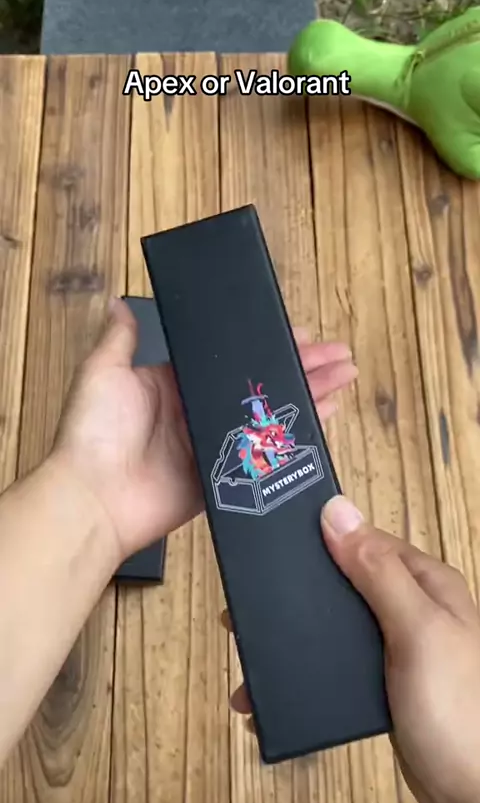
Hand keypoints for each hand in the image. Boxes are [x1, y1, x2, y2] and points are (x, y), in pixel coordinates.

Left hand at [51, 298, 357, 561]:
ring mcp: (214, 446)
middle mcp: (198, 412)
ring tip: (344, 378)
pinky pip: (266, 456)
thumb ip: (119, 340)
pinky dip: (296, 440)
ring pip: (270, 417)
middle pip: (260, 385)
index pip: (231, 359)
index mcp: (175, 384)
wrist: (93, 500)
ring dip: (308, 397)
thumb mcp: (103, 374)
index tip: (300, 331)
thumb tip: (120, 302)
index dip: (266, 345)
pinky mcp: (224, 479)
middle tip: (339, 356)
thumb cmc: (95, 433)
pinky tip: (325, 421)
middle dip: (301, 368)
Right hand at [229, 496, 479, 802]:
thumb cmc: (456, 709)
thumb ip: (376, 573)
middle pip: (343, 581)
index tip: (273, 543)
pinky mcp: (382, 681)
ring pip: (334, 623)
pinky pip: (336, 661)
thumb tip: (336, 510)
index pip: (365, 541)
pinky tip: (278, 683)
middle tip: (247, 607)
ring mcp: (397, 644)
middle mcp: (412, 606)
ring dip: (295, 634)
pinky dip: (306, 667)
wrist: (470, 792)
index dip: (321, 538)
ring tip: (249, 650)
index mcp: (425, 582)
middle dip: (298, 593)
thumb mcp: (415, 630)